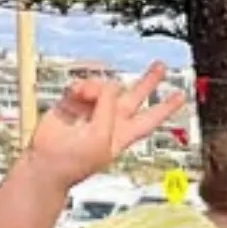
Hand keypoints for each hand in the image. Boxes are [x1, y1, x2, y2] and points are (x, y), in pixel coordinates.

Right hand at [28, 62, 184, 191]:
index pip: (150, 118)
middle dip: (148, 81)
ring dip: (96, 86)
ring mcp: (93, 110)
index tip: (180, 95)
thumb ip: (108, 106)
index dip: (165, 107)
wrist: (46, 162)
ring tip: (83, 93)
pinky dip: (80, 85)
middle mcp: (111, 120)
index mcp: (123, 134)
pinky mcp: (74, 102)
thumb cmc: (75, 160)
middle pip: (136, 97)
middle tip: (160, 66)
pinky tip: (75, 91)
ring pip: (105, 86)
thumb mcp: (101, 136)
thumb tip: (108, 83)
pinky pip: (82, 84)